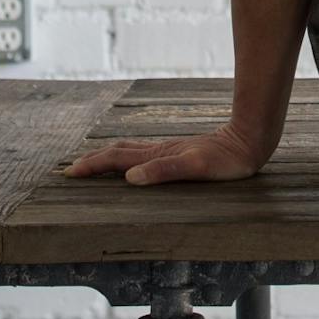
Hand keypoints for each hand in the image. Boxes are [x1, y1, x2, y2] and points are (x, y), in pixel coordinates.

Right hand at [63, 122, 269, 184]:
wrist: (248, 141)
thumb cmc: (226, 160)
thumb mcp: (196, 168)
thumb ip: (164, 170)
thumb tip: (130, 177)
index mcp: (157, 155)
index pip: (116, 159)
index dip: (92, 165)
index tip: (70, 172)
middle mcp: (159, 151)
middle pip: (117, 153)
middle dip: (93, 161)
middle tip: (71, 170)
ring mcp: (168, 151)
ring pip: (129, 152)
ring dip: (107, 158)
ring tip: (92, 164)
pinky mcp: (179, 153)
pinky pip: (144, 155)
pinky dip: (128, 158)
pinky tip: (132, 163)